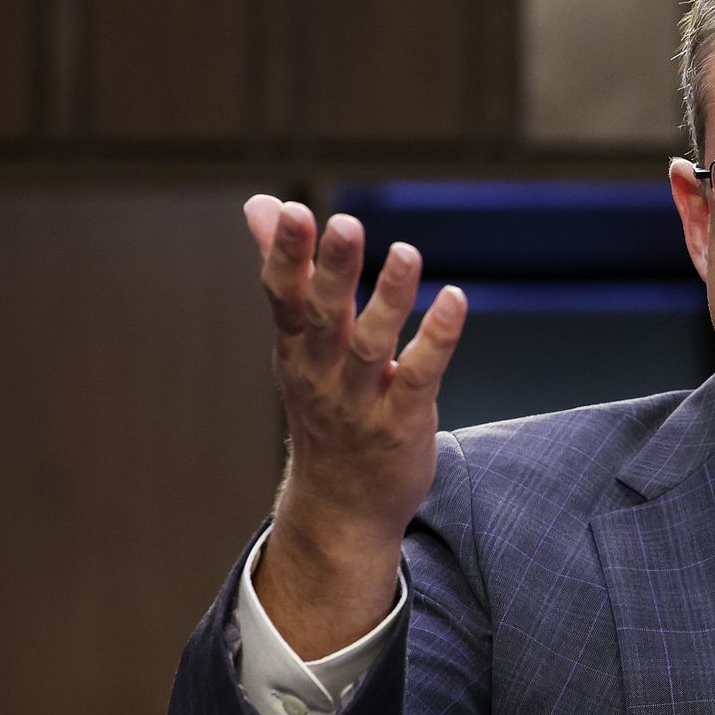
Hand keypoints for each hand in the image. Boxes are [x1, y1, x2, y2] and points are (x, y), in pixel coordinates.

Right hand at [246, 195, 466, 656]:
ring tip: (406, 253)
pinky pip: (419, 379)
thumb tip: (260, 205)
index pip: (284, 298)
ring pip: (372, 347)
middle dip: (333, 272)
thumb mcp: (299, 346)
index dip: (287, 256)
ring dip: (389, 300)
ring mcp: (361, 404)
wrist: (340, 509)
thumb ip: (289, 274)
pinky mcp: (402, 426)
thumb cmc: (324, 411)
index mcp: (296, 352)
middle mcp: (322, 376)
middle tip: (345, 224)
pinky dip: (436, 340)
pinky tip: (454, 301)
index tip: (292, 210)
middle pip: (324, 319)